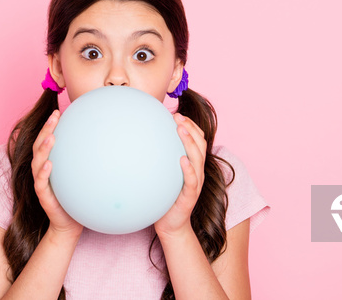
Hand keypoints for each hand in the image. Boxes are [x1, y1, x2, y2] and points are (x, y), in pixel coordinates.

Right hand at [31, 109, 83, 236]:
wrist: (68, 224)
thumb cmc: (76, 198)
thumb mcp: (81, 176)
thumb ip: (85, 162)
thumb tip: (106, 145)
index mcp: (49, 164)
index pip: (47, 140)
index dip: (50, 125)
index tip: (59, 111)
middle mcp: (42, 171)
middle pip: (39, 145)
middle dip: (46, 129)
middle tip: (54, 116)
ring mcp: (41, 183)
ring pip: (37, 161)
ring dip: (44, 148)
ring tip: (52, 136)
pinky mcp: (43, 196)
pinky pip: (41, 182)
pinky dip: (44, 172)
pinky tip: (50, 164)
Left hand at [154, 113, 206, 238]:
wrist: (170, 226)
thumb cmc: (165, 199)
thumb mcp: (163, 176)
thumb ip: (159, 161)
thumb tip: (140, 144)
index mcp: (193, 165)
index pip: (198, 140)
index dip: (191, 126)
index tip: (178, 115)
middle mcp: (197, 171)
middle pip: (200, 144)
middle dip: (190, 128)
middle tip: (178, 117)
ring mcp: (196, 183)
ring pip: (198, 158)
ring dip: (190, 142)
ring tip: (181, 130)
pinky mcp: (191, 196)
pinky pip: (192, 180)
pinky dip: (188, 169)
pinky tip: (181, 160)